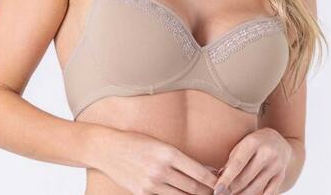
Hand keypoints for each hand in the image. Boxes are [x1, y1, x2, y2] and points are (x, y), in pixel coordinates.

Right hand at [97, 128, 218, 193]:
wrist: (108, 149)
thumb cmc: (137, 141)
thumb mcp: (160, 144)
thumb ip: (180, 157)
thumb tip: (204, 169)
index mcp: (168, 153)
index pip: (198, 172)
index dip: (213, 181)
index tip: (223, 183)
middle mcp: (161, 170)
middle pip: (193, 188)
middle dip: (208, 192)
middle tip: (219, 193)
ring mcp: (151, 184)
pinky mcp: (142, 194)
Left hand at [213, 127, 291, 194]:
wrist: (278, 140)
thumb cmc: (253, 143)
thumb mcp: (242, 145)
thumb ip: (232, 160)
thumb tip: (220, 179)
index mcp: (253, 142)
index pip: (237, 164)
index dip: (226, 178)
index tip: (217, 190)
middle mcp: (266, 153)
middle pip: (245, 178)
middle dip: (232, 189)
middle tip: (223, 193)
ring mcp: (276, 165)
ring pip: (256, 188)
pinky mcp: (281, 175)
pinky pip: (268, 193)